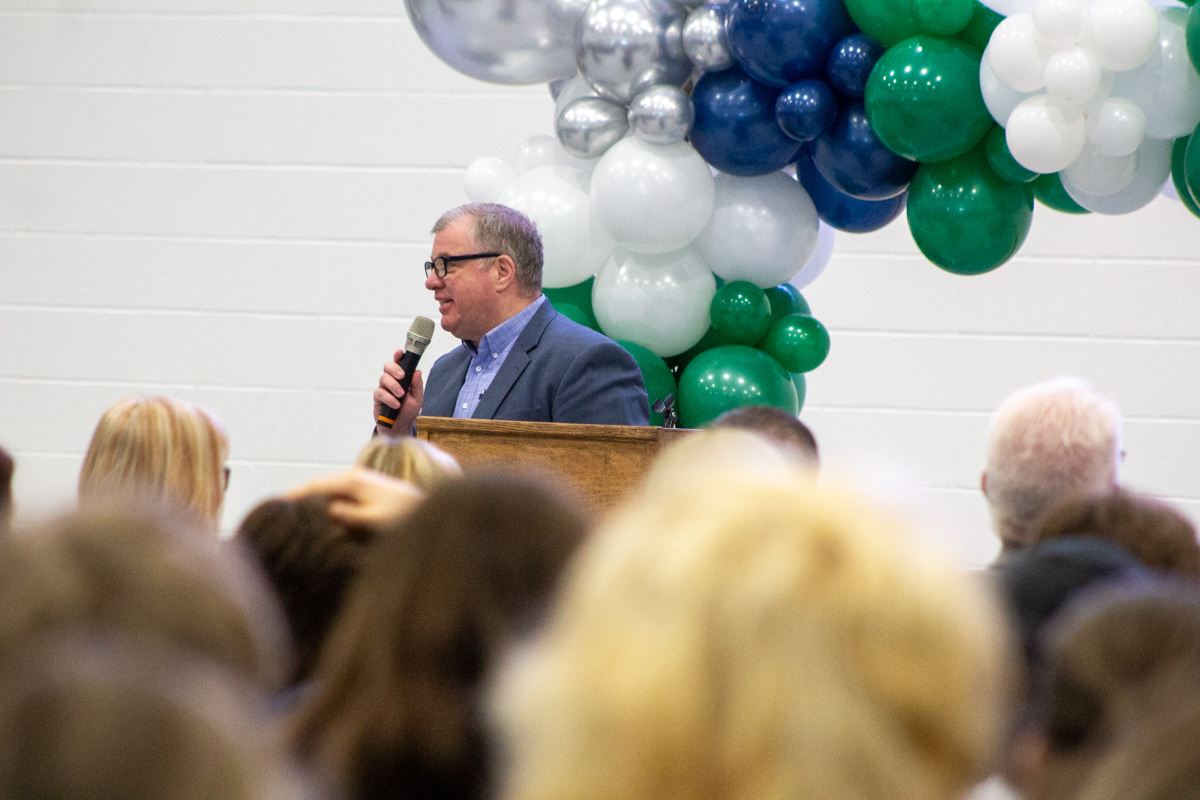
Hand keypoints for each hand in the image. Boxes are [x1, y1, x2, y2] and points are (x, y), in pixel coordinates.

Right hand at [284, 467, 422, 526]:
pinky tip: (313, 518)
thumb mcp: (377, 520)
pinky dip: (321, 504)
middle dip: (296, 497)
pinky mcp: (362, 491)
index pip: (314, 484)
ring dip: (308, 501)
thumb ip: (352, 515)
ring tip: (287, 517)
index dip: (292, 495)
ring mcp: (357, 482)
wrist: (425, 510)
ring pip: (324, 491)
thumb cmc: (404, 517)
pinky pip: (334, 496)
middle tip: (272, 513)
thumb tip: (328, 509)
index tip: (273, 505)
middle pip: (315, 485)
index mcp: (353, 480)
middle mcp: (353, 476)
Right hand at [373, 349, 423, 434]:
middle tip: (402, 376)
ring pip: (383, 378)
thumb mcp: (417, 399)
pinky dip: (389, 398)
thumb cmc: (408, 411)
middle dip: (395, 369)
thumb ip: (417, 385)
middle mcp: (392, 380)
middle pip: (388, 367)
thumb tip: (417, 372)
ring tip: (400, 395)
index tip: (400, 352)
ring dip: (393, 386)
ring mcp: (384, 388)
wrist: (399, 427)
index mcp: (402, 378)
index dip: (398, 356)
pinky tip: (396, 404)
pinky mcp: (378, 398)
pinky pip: (380, 393)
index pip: (399, 364)